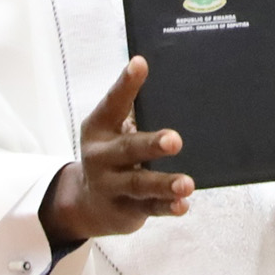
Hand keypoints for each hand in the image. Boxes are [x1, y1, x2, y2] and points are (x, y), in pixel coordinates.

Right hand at [39, 56, 193, 246]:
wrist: (87, 204)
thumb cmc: (113, 155)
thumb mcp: (113, 131)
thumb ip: (136, 112)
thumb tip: (171, 81)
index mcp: (100, 128)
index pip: (113, 103)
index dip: (126, 84)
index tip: (140, 64)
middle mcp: (101, 156)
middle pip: (128, 149)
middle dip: (151, 144)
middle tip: (175, 140)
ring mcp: (111, 185)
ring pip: (139, 184)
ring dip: (164, 183)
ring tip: (187, 183)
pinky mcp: (125, 210)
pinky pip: (149, 209)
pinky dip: (166, 207)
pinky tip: (183, 205)